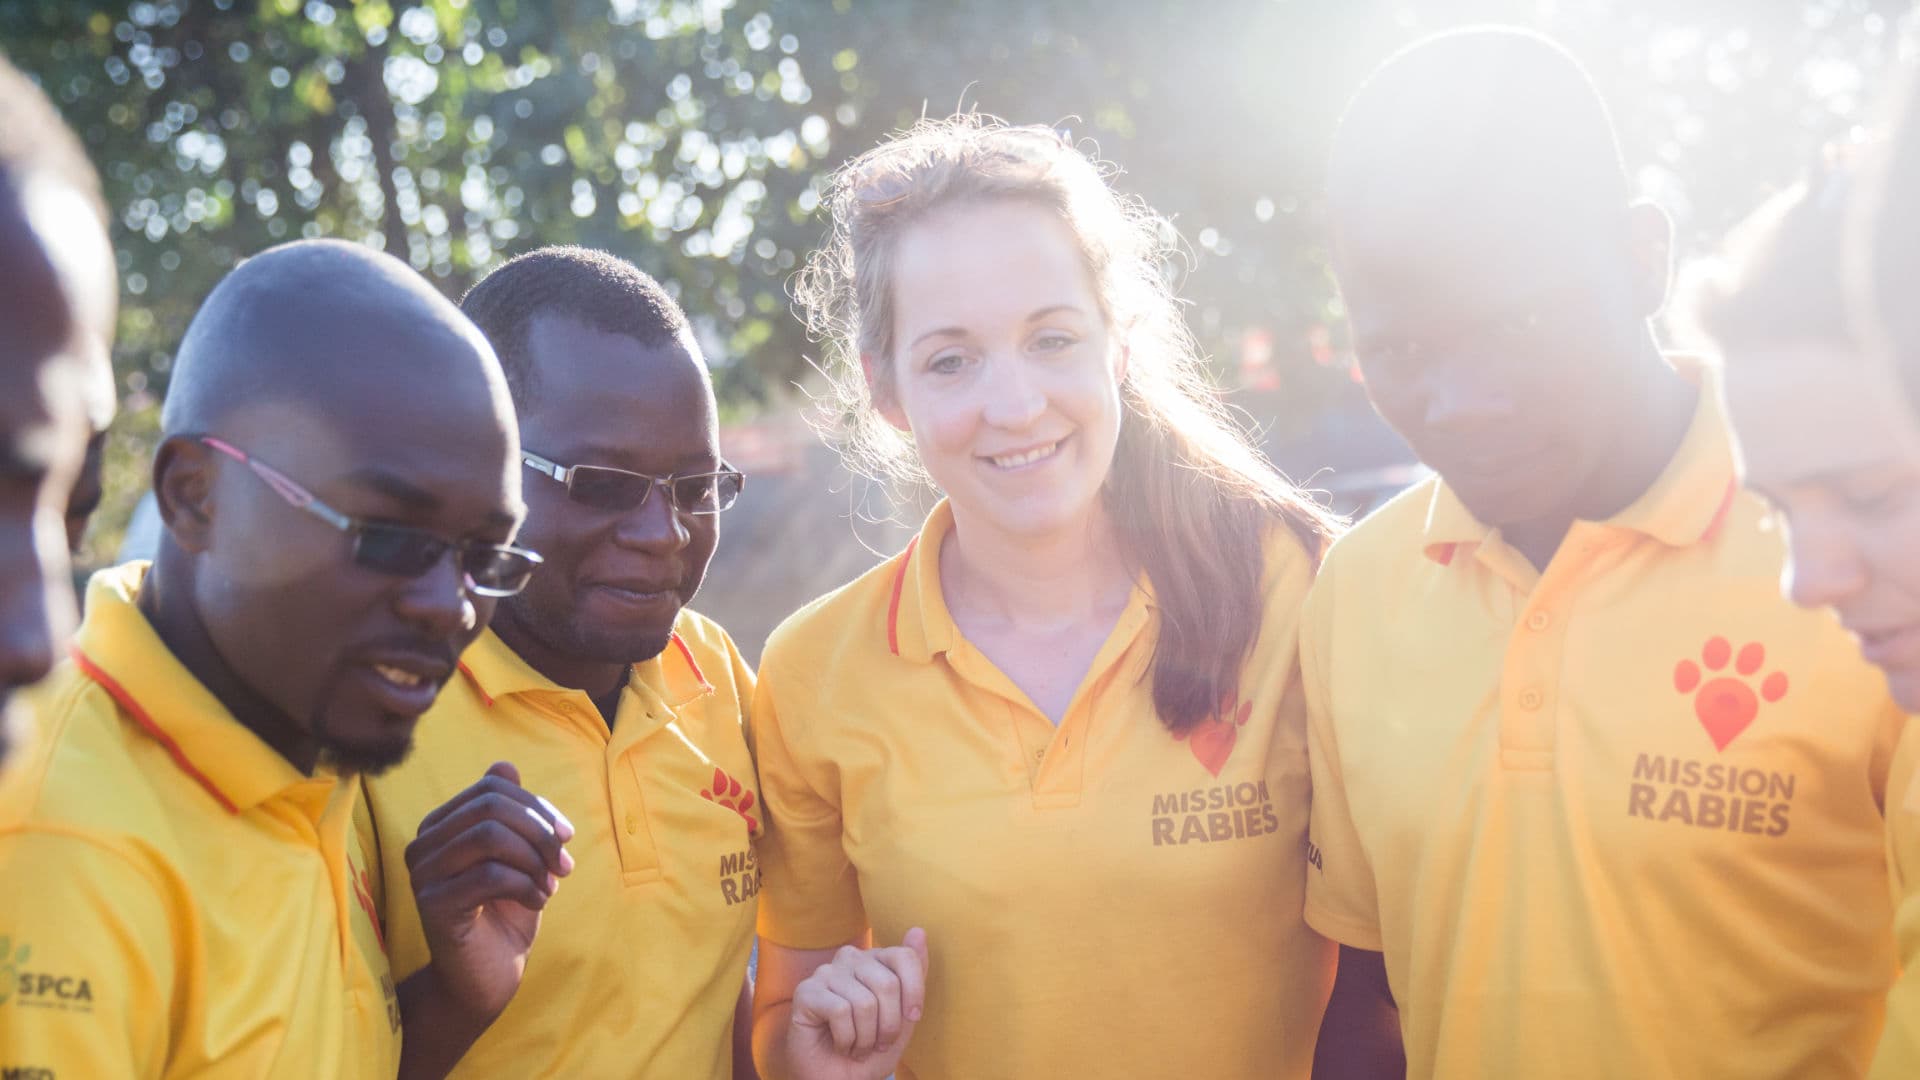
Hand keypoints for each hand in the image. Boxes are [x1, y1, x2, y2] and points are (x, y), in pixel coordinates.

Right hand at [404, 761, 573, 1022]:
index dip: (537, 806)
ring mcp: (422, 874)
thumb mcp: (519, 856)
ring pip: (489, 836)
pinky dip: (526, 886)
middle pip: (491, 807)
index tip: (565, 837)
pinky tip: (536, 901)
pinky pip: (490, 876)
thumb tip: (504, 765)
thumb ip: (510, 813)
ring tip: (550, 885)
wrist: (489, 975)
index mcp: (441, 824)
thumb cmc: (506, 911)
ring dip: (534, 860)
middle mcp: (422, 844)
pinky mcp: (432, 905)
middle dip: (540, 832)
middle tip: (563, 865)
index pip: (492, 787)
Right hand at [786, 928, 928, 1079]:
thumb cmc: (872, 1047)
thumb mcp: (905, 1015)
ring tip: (858, 1046)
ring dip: (866, 1038)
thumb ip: (915, 973)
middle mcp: (849, 959)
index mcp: (875, 959)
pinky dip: (846, 1039)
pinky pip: (840, 1011)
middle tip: (878, 1043)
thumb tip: (918, 930)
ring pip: (864, 1003)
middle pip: (887, 984)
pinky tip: (840, 1044)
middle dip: (889, 1025)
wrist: (840, 1079)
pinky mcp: (806, 992)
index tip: (912, 1018)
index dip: (914, 992)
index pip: (905, 957)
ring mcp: (825, 973)